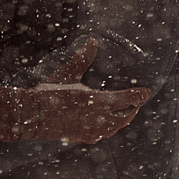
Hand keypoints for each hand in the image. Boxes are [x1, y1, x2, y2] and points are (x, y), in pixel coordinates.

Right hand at [0, 36, 151, 145]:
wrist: (32, 116)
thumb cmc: (50, 93)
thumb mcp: (68, 73)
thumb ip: (82, 58)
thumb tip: (92, 41)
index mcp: (100, 101)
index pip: (129, 99)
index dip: (140, 95)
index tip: (147, 91)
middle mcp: (100, 119)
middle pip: (126, 116)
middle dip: (133, 109)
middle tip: (136, 103)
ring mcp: (92, 131)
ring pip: (116, 127)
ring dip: (122, 120)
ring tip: (124, 114)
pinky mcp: (83, 138)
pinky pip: (103, 135)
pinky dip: (108, 129)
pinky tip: (106, 128)